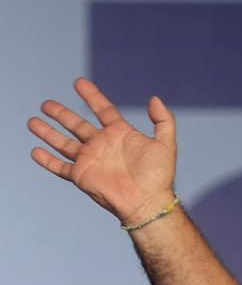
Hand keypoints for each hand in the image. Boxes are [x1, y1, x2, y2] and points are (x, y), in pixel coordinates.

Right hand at [28, 77, 176, 225]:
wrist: (147, 202)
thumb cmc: (158, 176)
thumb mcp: (166, 144)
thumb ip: (163, 120)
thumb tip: (154, 98)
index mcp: (120, 134)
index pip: (103, 109)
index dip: (92, 95)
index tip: (79, 82)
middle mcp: (102, 144)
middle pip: (77, 125)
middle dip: (61, 114)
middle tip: (46, 104)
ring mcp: (90, 159)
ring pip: (64, 143)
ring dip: (48, 133)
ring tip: (33, 121)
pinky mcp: (81, 175)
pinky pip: (60, 166)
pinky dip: (47, 160)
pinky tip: (35, 151)